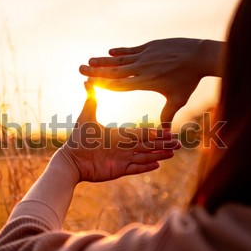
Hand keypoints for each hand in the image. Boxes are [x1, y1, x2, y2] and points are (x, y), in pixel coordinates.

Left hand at [59, 82, 179, 181]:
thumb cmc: (78, 139)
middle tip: (179, 143)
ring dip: (159, 155)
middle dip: (163, 144)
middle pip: (148, 145)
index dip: (155, 132)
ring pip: (145, 157)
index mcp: (120, 135)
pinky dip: (146, 167)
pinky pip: (135, 168)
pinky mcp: (118, 170)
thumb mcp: (86, 117)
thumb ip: (91, 100)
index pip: (142, 133)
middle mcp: (124, 147)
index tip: (168, 130)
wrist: (71, 159)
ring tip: (173, 153)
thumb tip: (88, 80)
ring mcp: (122, 159)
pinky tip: (158, 165)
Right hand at [80, 38, 223, 126]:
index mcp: (146, 82)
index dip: (102, 84)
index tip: (89, 83)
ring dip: (104, 61)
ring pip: (120, 60)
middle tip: (80, 69)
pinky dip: (119, 52)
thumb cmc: (188, 81)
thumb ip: (168, 115)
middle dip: (96, 71)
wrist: (199, 57)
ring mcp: (145, 56)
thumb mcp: (178, 100)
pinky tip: (109, 53)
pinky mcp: (150, 47)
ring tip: (90, 61)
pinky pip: (131, 51)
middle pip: (114, 71)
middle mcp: (142, 69)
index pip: (119, 85)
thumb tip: (165, 133)